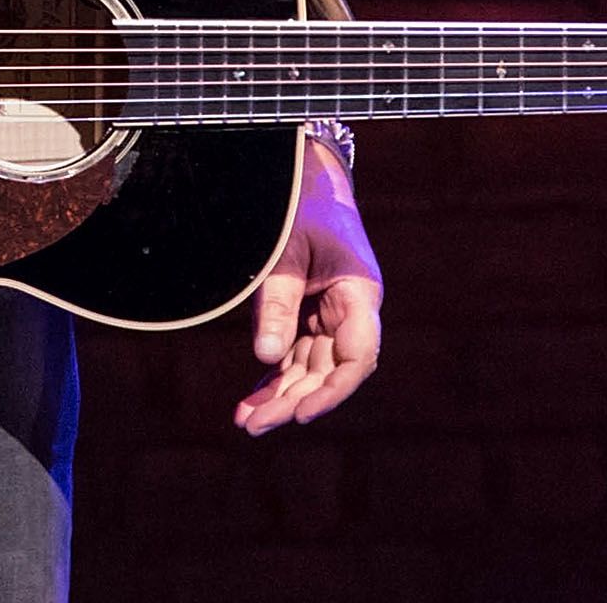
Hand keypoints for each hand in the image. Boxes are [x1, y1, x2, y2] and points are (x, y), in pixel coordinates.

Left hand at [234, 135, 382, 434]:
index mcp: (360, 293)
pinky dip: (275, 379)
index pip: (357, 356)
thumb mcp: (285, 250)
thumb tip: (266, 358)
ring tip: (246, 422)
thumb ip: (277, 301)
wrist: (305, 181)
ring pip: (310, 370)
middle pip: (329, 371)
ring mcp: (329, 318)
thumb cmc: (300, 208)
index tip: (303, 413)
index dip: (334, 391)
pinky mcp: (307, 318)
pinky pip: (295, 357)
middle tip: (254, 425)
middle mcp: (350, 313)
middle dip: (294, 401)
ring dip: (280, 397)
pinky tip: (252, 404)